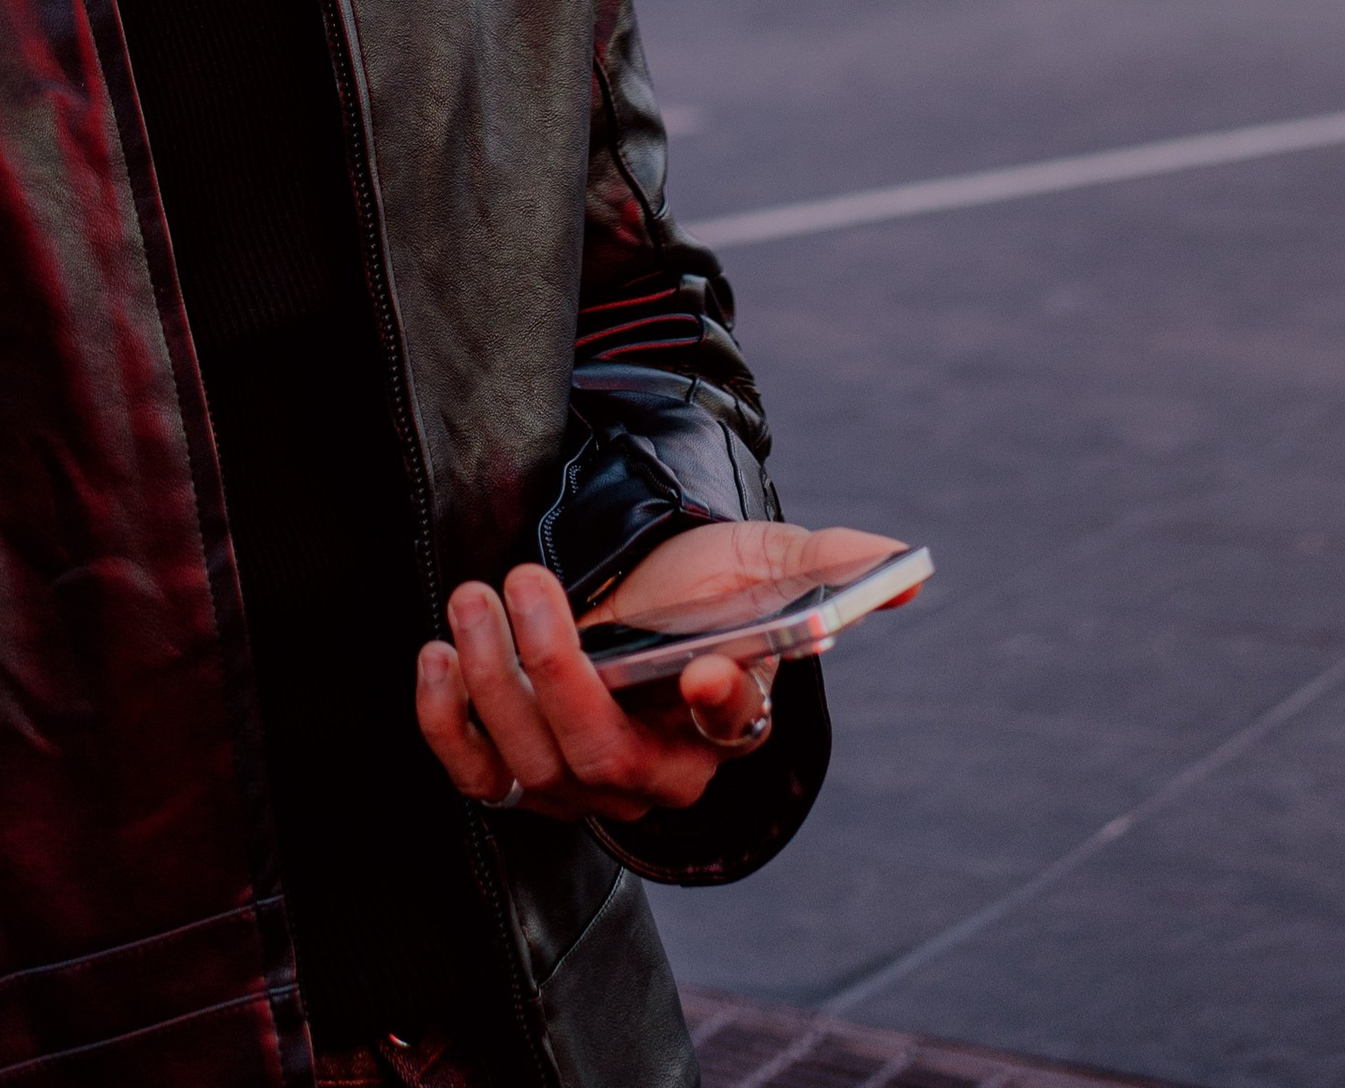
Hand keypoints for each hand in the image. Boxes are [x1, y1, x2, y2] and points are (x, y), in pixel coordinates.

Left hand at [415, 518, 902, 827]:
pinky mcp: (515, 771)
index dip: (720, 708)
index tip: (709, 670)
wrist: (631, 594)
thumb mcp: (767, 563)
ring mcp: (579, 781)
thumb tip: (907, 567)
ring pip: (530, 763)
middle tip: (523, 584)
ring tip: (474, 595)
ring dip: (489, 676)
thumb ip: (831, 568)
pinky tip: (437, 652)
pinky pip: (472, 773)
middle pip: (602, 757)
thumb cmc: (706, 586)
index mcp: (728, 724)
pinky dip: (443, 722)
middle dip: (554, 674)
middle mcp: (654, 773)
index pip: (730, 732)